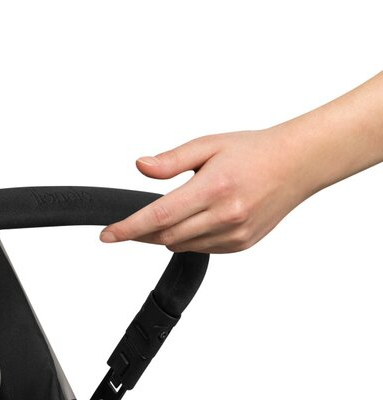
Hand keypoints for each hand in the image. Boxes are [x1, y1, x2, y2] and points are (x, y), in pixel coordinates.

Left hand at [100, 127, 313, 253]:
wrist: (298, 164)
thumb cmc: (254, 151)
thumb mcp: (209, 145)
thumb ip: (171, 161)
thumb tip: (140, 166)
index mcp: (213, 188)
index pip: (158, 215)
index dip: (127, 228)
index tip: (106, 235)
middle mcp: (225, 215)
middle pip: (165, 236)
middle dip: (143, 231)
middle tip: (136, 220)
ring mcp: (233, 234)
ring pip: (180, 245)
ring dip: (168, 234)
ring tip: (180, 210)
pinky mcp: (240, 245)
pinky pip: (201, 249)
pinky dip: (190, 238)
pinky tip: (201, 218)